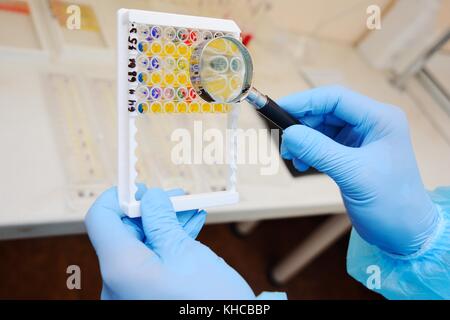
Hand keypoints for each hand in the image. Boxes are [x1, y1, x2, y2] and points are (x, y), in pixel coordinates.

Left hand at [85, 185, 254, 298]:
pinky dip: (167, 244)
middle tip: (178, 197)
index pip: (101, 219)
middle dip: (152, 210)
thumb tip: (153, 198)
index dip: (121, 197)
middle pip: (124, 231)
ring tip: (190, 211)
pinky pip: (149, 262)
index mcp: (120, 267)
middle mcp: (117, 282)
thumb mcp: (185, 251)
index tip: (143, 188)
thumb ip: (162, 219)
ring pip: (140, 245)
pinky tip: (188, 229)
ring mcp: (129, 291)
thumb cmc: (208, 300)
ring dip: (164, 225)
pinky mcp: (144, 295)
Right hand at [279, 86, 438, 254]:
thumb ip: (319, 151)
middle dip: (302, 124)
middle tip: (285, 142)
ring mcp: (361, 138)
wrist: (404, 232)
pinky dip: (309, 150)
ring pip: (322, 127)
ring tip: (292, 156)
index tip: (280, 109)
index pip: (336, 98)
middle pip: (327, 111)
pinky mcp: (352, 153)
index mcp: (380, 119)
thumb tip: (288, 134)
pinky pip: (323, 143)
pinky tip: (303, 163)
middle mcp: (371, 123)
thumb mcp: (353, 174)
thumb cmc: (391, 203)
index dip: (305, 102)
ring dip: (303, 139)